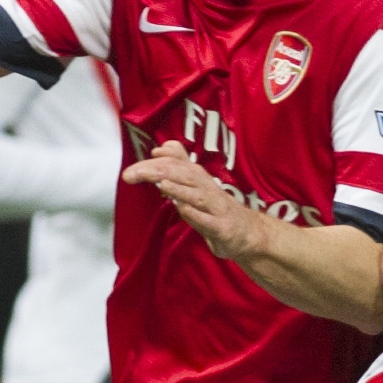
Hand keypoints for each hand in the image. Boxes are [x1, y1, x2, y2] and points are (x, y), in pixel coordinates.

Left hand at [124, 141, 258, 258]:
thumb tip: (161, 148)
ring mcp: (217, 210)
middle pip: (185, 176)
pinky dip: (198, 216)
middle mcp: (208, 191)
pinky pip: (211, 222)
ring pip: (198, 197)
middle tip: (134, 173)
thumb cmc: (218, 210)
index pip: (177, 165)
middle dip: (159, 171)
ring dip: (180, 189)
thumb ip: (181, 166)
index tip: (137, 164)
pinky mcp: (224, 229)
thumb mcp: (198, 186)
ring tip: (161, 183)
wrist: (249, 234)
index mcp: (199, 180)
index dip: (157, 162)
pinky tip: (184, 209)